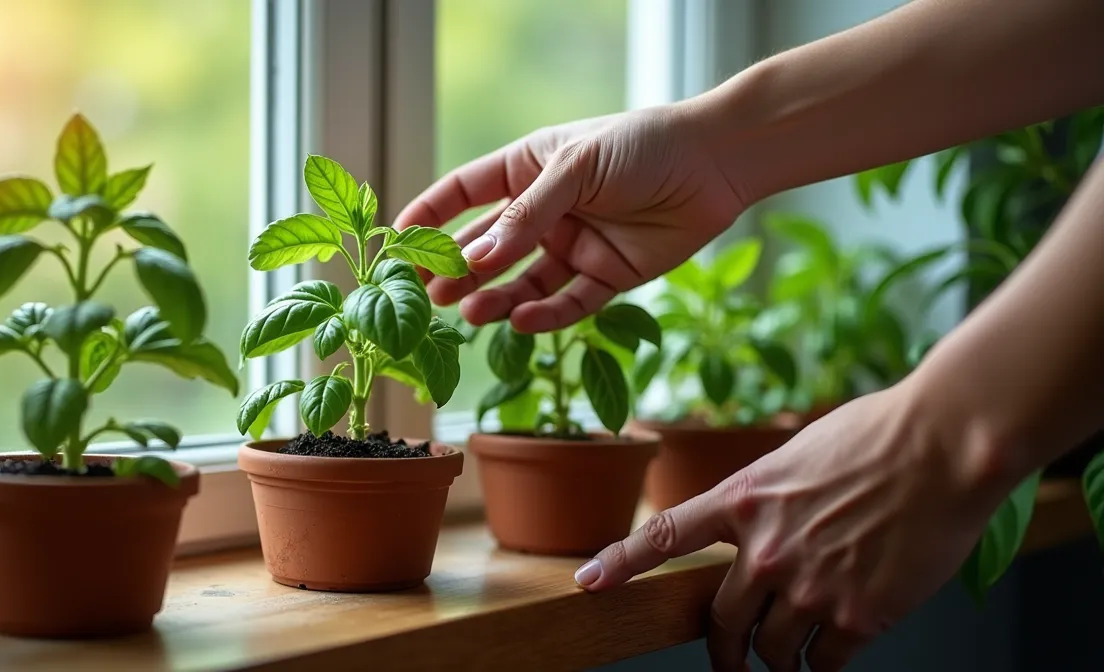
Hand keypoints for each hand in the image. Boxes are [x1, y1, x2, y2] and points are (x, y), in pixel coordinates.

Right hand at [392, 104, 745, 332]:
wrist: (717, 164)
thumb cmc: (643, 145)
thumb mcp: (576, 168)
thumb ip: (525, 217)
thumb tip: (474, 261)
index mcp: (529, 169)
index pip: (464, 193)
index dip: (431, 215)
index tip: (397, 239)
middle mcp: (546, 211)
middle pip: (487, 246)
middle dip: (456, 270)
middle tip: (426, 294)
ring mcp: (574, 245)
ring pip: (522, 282)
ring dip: (495, 298)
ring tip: (470, 312)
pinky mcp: (607, 277)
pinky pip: (568, 303)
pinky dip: (545, 316)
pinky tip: (522, 321)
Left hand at [572, 382, 1016, 671]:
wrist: (943, 445)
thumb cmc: (879, 436)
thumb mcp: (796, 455)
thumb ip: (767, 497)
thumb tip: (760, 523)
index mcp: (743, 498)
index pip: (664, 536)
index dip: (620, 563)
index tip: (588, 584)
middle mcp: (764, 548)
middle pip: (722, 622)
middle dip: (726, 653)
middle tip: (733, 665)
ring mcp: (807, 585)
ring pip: (774, 651)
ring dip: (782, 662)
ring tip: (798, 660)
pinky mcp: (855, 614)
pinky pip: (825, 663)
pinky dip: (827, 665)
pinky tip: (839, 651)